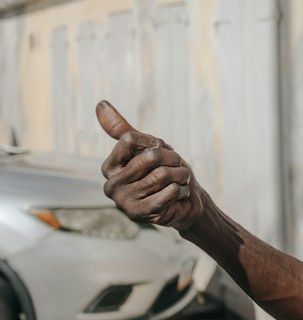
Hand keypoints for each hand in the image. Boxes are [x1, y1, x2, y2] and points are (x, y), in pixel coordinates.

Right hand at [97, 101, 203, 232]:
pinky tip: (179, 194)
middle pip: (150, 156)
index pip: (129, 139)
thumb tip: (100, 104)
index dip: (154, 142)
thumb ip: (122, 129)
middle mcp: (111, 185)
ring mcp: (124, 202)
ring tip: (179, 180)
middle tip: (176, 166)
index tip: (160, 150)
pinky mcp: (141, 215)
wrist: (184, 201)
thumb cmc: (163, 171)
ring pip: (163, 175)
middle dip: (172, 158)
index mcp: (109, 167)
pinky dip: (182, 190)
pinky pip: (170, 191)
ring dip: (180, 174)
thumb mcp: (145, 146)